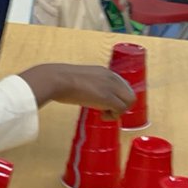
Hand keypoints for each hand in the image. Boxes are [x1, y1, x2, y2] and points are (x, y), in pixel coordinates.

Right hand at [19, 65, 135, 116]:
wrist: (57, 79)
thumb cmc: (62, 80)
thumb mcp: (81, 79)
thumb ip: (90, 84)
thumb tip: (87, 93)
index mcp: (105, 72)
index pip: (123, 85)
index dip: (117, 97)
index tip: (106, 104)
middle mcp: (112, 78)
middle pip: (130, 94)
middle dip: (121, 105)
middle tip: (107, 111)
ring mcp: (111, 87)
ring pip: (129, 101)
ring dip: (118, 111)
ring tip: (104, 114)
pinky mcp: (108, 98)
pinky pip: (121, 109)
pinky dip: (113, 116)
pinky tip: (101, 116)